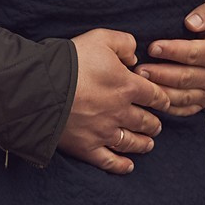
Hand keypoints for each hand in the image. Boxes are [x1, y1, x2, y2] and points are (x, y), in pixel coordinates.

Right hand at [59, 29, 170, 174]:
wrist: (41, 86)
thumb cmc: (70, 60)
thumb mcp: (101, 38)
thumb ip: (124, 43)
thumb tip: (134, 57)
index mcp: (127, 86)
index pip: (154, 95)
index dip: (162, 99)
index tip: (164, 103)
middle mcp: (120, 112)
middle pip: (145, 121)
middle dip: (153, 124)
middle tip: (155, 125)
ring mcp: (104, 132)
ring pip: (131, 142)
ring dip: (143, 143)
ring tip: (149, 143)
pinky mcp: (87, 147)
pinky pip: (109, 161)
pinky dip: (121, 165)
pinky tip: (128, 166)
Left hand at [136, 0, 204, 115]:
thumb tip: (191, 22)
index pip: (195, 53)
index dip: (173, 51)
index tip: (153, 47)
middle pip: (185, 77)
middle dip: (160, 74)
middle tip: (139, 69)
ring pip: (182, 96)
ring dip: (161, 92)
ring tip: (141, 84)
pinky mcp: (202, 101)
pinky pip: (184, 109)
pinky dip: (167, 108)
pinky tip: (151, 101)